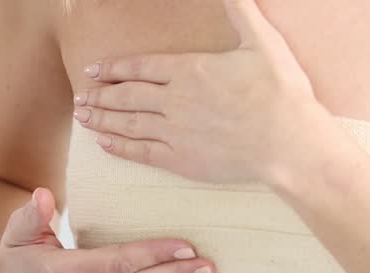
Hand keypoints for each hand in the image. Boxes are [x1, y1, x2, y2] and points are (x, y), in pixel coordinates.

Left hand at [74, 0, 320, 185]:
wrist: (289, 142)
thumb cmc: (280, 91)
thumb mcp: (262, 41)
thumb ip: (240, 11)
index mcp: (190, 70)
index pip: (140, 67)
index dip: (114, 69)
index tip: (94, 70)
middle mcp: (175, 101)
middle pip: (127, 96)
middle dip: (100, 96)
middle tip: (80, 97)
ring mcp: (176, 132)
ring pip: (128, 124)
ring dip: (103, 120)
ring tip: (84, 118)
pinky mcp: (182, 160)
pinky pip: (142, 153)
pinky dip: (121, 148)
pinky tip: (106, 144)